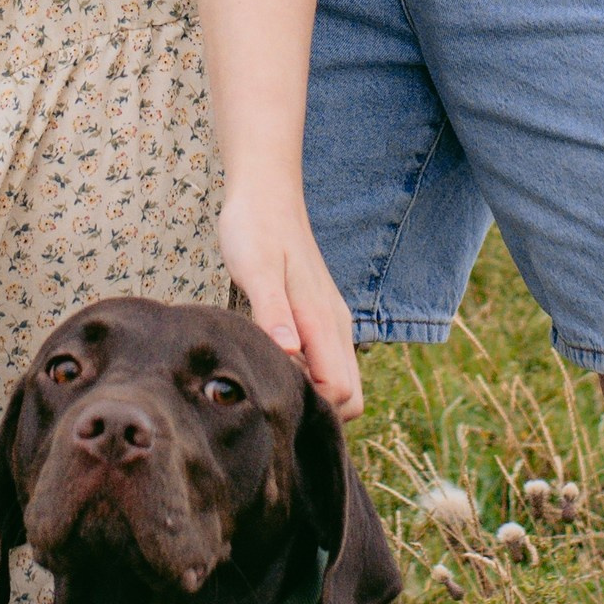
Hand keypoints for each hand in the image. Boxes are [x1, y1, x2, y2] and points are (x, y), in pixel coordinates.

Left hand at [219, 183, 362, 416]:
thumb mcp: (256, 269)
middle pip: (348, 397)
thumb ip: (272, 312)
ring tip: (267, 380)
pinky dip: (307, 376)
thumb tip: (289, 353)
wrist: (266, 193)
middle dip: (317, 411)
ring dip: (311, 393)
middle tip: (269, 397)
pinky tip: (272, 362)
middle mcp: (335, 326)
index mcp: (323, 321)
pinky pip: (325, 363)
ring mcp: (330, 322)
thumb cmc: (255, 228)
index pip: (340, 393)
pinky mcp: (318, 316)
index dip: (312, 408)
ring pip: (338, 381)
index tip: (273, 398)